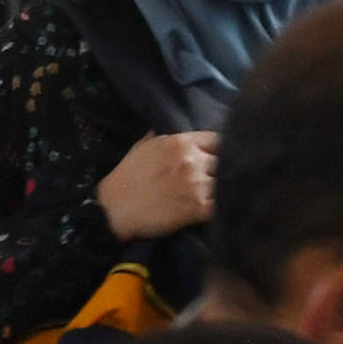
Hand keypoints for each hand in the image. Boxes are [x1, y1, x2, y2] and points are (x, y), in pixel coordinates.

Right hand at [97, 130, 217, 239]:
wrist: (115, 209)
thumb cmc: (127, 176)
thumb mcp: (143, 147)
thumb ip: (165, 139)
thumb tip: (180, 134)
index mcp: (180, 142)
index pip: (218, 140)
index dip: (219, 149)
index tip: (217, 157)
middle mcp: (192, 160)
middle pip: (226, 162)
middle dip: (222, 169)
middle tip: (215, 178)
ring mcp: (198, 185)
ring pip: (226, 183)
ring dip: (223, 189)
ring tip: (217, 194)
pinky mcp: (200, 208)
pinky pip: (223, 205)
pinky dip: (222, 207)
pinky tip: (213, 208)